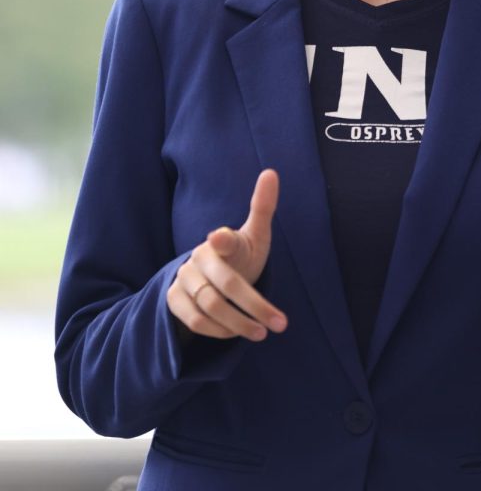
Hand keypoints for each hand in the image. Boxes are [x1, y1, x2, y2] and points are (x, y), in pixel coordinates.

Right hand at [167, 169, 287, 341]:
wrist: (212, 278)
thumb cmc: (240, 255)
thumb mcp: (255, 235)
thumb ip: (263, 207)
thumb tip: (271, 172)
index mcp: (222, 240)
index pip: (224, 240)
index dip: (222, 239)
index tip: (219, 237)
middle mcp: (200, 257)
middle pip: (226, 285)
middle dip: (255, 306)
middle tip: (280, 324)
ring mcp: (184, 278)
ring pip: (210, 307)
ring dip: (239, 325)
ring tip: (263, 333)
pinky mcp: (173, 299)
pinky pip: (195, 321)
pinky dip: (218, 332)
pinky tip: (236, 335)